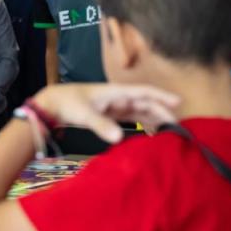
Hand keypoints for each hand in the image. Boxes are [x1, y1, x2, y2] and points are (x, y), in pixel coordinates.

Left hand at [31, 84, 179, 142]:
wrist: (52, 104)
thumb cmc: (68, 103)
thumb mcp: (85, 114)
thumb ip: (101, 125)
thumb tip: (119, 138)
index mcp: (116, 92)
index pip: (144, 92)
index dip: (161, 96)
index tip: (178, 102)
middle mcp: (119, 97)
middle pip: (146, 103)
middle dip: (162, 112)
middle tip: (178, 125)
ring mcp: (115, 106)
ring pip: (140, 111)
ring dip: (154, 118)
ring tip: (170, 129)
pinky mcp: (110, 115)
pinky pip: (131, 118)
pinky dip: (143, 124)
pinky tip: (152, 132)